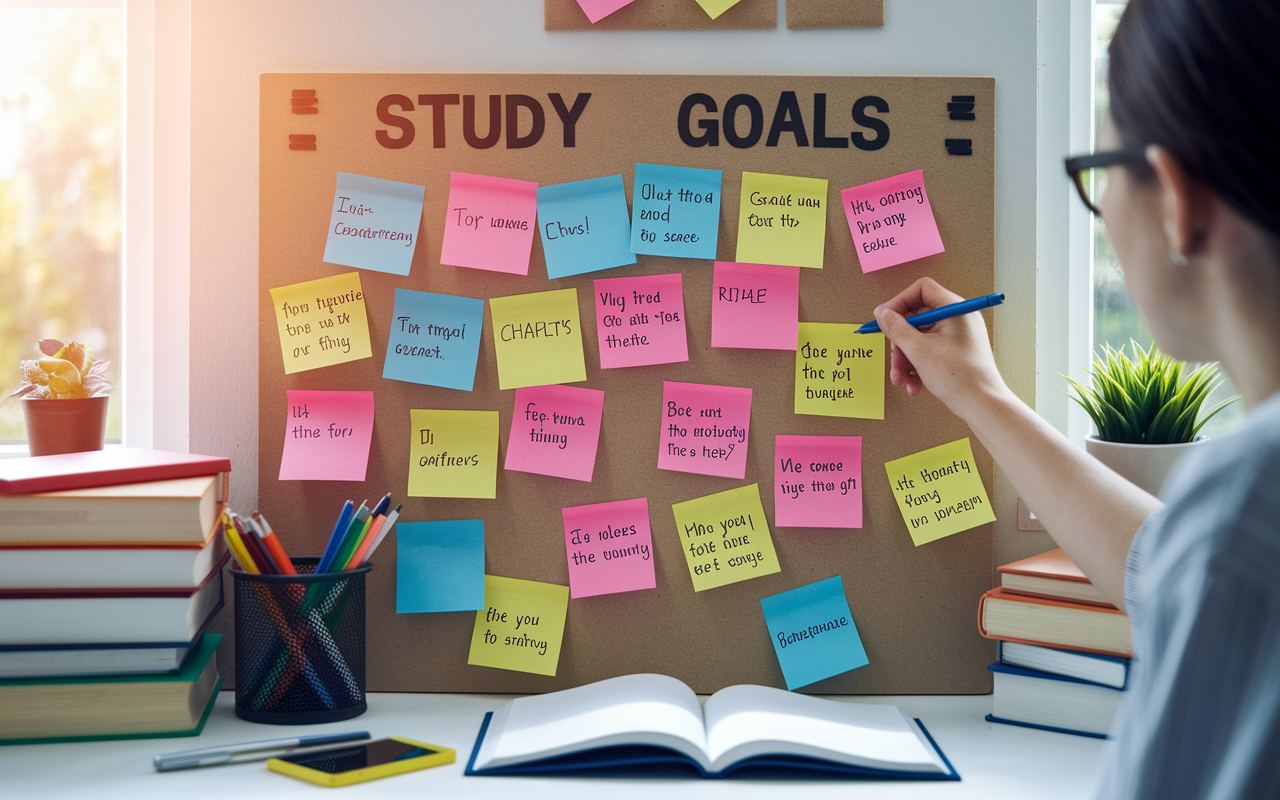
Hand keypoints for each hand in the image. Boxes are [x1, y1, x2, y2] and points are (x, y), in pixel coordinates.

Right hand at [873, 278, 1007, 418]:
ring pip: (920, 339)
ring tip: (902, 379)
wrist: (982, 405)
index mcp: (954, 309)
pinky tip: (914, 385)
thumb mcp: (919, 350)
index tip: (885, 320)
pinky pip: (929, 351)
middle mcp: (957, 318)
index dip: (899, 302)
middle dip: (900, 343)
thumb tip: (882, 313)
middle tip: (894, 360)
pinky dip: (918, 366)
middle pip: (917, 319)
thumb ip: (896, 328)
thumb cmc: (959, 376)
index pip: (921, 290)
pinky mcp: (955, 352)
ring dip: (906, 360)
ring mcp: (957, 336)